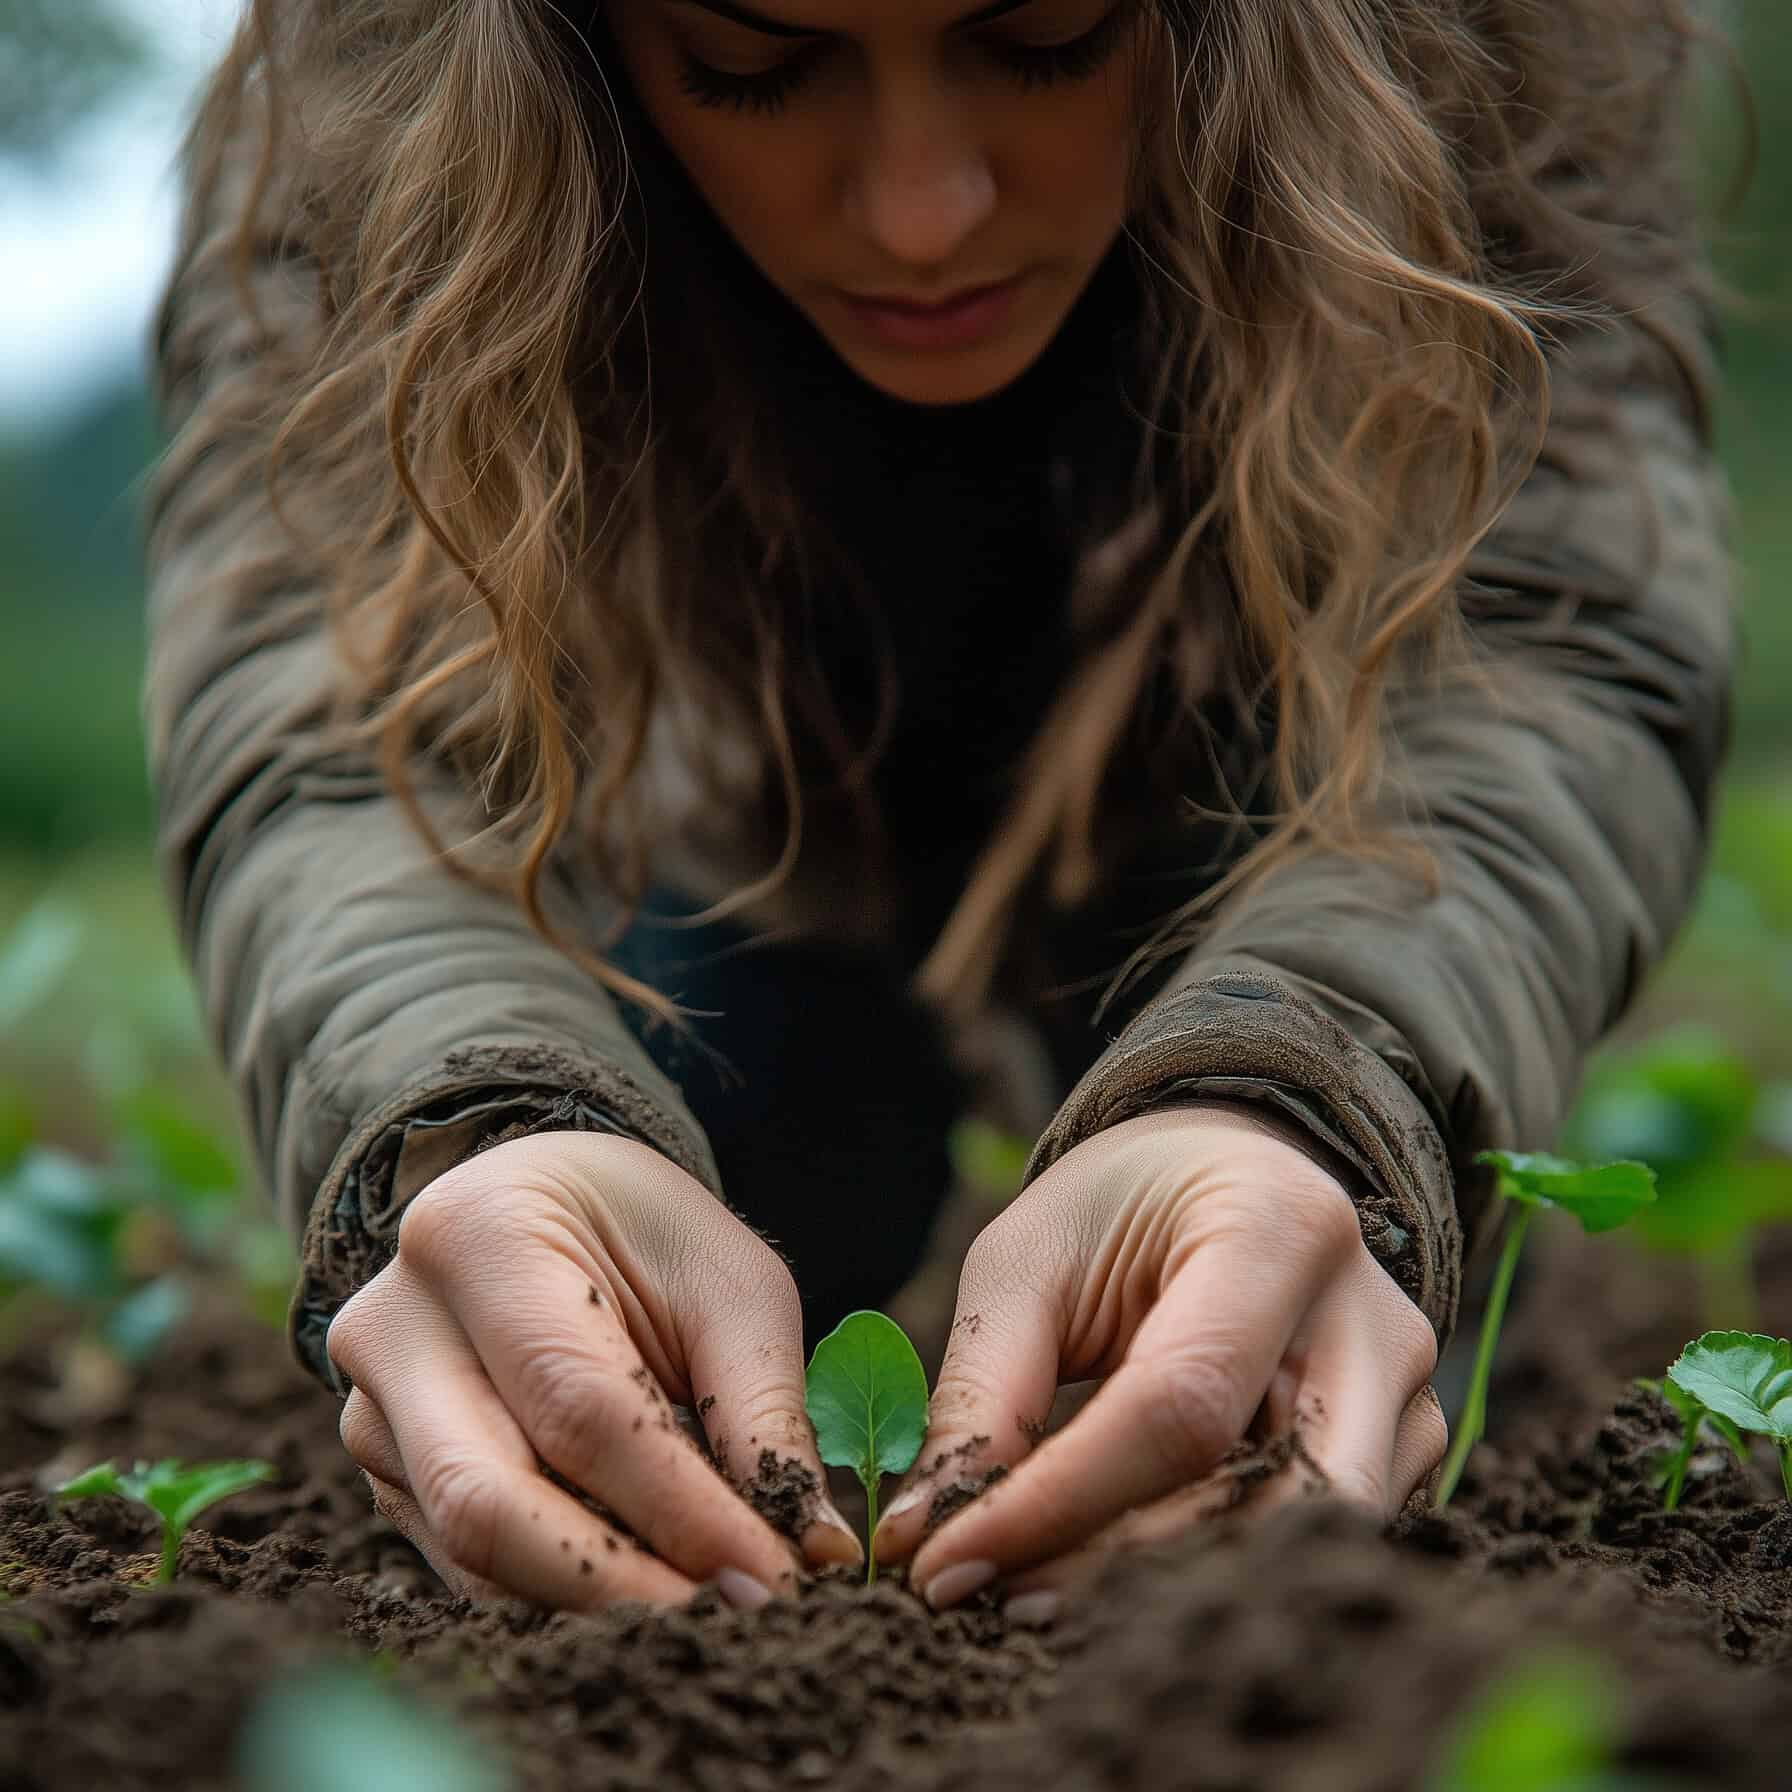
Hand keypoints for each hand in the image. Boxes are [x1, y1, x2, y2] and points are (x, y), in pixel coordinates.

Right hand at [325, 1130, 861, 1608]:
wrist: (549, 1207)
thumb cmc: (649, 1237)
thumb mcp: (732, 1286)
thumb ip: (764, 1411)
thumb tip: (811, 1551)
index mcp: (480, 1236)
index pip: (581, 1409)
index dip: (682, 1511)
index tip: (772, 1579)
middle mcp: (396, 1325)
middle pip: (493, 1501)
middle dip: (622, 1585)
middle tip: (735, 1621)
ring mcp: (370, 1407)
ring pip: (470, 1551)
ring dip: (592, 1601)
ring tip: (704, 1614)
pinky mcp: (381, 1472)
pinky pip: (463, 1563)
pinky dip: (557, 1591)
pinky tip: (639, 1595)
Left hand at [872, 1102, 1445, 1612]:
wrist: (1225, 1172)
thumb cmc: (1118, 1208)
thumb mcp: (1028, 1260)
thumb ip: (985, 1389)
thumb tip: (927, 1532)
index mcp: (1278, 1230)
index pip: (1179, 1407)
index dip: (1061, 1501)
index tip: (950, 1561)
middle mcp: (1371, 1319)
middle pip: (1267, 1497)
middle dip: (1119, 1565)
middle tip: (994, 1593)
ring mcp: (1410, 1393)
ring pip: (1303, 1542)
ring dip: (1166, 1583)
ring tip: (1041, 1588)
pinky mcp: (1408, 1448)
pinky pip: (1316, 1542)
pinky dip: (1211, 1567)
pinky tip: (1116, 1568)